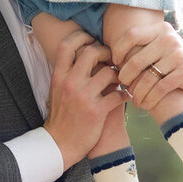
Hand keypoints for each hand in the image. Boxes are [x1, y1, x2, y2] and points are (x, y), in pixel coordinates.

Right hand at [44, 33, 125, 167]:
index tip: (92, 41)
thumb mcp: (56, 91)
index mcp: (59, 76)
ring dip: (118, 74)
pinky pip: (118, 94)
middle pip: (91, 52)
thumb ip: (67, 72)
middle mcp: (70, 83)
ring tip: (120, 79)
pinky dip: (125, 94)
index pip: (67, 45)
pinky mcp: (97, 111)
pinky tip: (126, 96)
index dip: (82, 37)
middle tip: (111, 59)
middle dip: (105, 52)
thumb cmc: (61, 116)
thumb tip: (81, 54)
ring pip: (109, 72)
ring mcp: (84, 97)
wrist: (60, 144)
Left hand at [109, 18, 182, 117]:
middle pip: (136, 60)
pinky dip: (149, 99)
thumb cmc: (171, 62)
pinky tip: (145, 104)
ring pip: (146, 78)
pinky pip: (159, 89)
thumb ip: (140, 47)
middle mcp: (169, 39)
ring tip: (134, 99)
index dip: (118, 50)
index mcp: (159, 29)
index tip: (115, 64)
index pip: (131, 35)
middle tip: (123, 86)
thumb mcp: (158, 48)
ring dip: (137, 93)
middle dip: (125, 77)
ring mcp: (178, 55)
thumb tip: (107, 57)